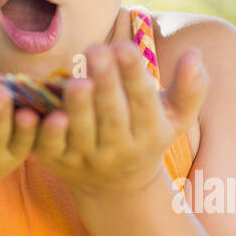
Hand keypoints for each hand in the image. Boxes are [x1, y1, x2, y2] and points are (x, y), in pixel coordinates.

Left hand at [31, 41, 208, 198]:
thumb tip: (194, 54)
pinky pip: (50, 147)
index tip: (125, 47)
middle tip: (97, 49)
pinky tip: (40, 112)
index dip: (134, 75)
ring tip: (76, 81)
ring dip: (79, 107)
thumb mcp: (176, 117)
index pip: (143, 102)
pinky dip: (46, 131)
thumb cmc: (147, 135)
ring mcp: (86, 156)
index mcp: (149, 132)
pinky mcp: (56, 161)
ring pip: (82, 132)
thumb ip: (191, 87)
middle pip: (112, 114)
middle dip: (106, 82)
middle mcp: (118, 148)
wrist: (115, 188)